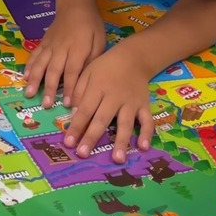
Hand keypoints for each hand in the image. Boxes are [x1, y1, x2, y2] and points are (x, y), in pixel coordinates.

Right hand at [23, 2, 105, 108]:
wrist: (75, 5)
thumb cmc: (91, 26)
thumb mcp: (99, 42)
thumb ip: (92, 60)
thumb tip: (86, 80)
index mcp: (78, 49)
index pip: (73, 72)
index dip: (70, 88)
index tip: (68, 104)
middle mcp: (61, 48)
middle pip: (54, 70)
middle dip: (49, 89)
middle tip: (46, 105)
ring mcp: (50, 45)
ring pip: (40, 64)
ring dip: (34, 80)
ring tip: (29, 94)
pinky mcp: (43, 43)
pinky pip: (34, 55)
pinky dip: (28, 66)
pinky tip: (25, 77)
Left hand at [62, 46, 155, 163]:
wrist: (133, 57)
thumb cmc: (105, 67)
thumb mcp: (87, 72)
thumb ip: (78, 91)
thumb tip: (71, 113)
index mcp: (97, 88)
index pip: (84, 110)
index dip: (76, 127)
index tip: (68, 143)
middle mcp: (114, 97)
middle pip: (102, 120)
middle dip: (92, 137)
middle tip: (83, 154)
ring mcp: (131, 103)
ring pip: (125, 124)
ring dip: (122, 141)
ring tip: (118, 159)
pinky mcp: (144, 105)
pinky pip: (147, 121)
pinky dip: (147, 134)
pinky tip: (143, 147)